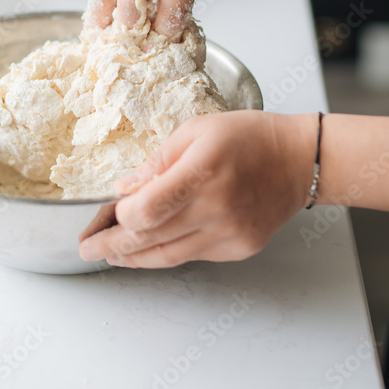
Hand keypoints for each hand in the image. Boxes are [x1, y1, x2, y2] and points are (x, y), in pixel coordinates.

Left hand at [78, 111, 316, 267]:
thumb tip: (124, 189)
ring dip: (134, 258)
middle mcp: (216, 208)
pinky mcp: (240, 248)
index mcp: (202, 171)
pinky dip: (167, 252)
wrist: (301, 159)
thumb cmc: (249, 137)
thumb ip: (157, 162)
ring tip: (110, 255)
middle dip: (112, 247)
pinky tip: (150, 247)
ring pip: (168, 256)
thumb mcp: (196, 131)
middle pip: (150, 239)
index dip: (117, 217)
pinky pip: (193, 256)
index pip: (146, 210)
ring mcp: (230, 233)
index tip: (104, 213)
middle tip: (88, 248)